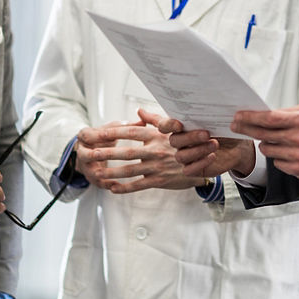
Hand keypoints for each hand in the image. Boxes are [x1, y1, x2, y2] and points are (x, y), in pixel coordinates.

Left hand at [75, 115, 202, 193]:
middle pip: (126, 152)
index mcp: (157, 135)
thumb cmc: (190, 140)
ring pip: (130, 170)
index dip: (113, 132)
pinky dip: (125, 187)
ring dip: (112, 171)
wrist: (210, 159)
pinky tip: (112, 187)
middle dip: (106, 153)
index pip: (130, 132)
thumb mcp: (174, 127)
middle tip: (89, 153)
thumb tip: (139, 111)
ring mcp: (158, 166)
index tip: (97, 132)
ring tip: (96, 172)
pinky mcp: (161, 180)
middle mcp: (156, 150)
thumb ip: (155, 119)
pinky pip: (139, 185)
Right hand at [158, 112, 255, 178]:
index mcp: (180, 126)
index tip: (179, 124)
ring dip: (198, 150)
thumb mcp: (217, 119)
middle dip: (190, 137)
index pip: (164, 125)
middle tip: (207, 134)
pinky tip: (212, 156)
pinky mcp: (192, 169)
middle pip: (174, 141)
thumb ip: (208, 113)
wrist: (236, 146)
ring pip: (181, 156)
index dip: (168, 125)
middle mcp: (179, 141)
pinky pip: (188, 170)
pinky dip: (201, 163)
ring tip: (215, 144)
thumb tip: (209, 100)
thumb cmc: (222, 129)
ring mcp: (184, 156)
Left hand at [230, 108, 298, 180]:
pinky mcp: (297, 169)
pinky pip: (276, 162)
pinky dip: (278, 157)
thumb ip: (286, 113)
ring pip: (266, 149)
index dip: (250, 117)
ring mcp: (297, 155)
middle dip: (246, 129)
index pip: (269, 119)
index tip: (238, 116)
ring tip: (277, 141)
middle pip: (263, 134)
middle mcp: (298, 139)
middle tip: (236, 125)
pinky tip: (288, 153)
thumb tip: (264, 113)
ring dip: (266, 144)